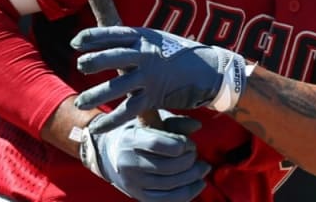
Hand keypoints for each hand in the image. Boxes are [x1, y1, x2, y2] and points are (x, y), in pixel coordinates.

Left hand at [71, 26, 248, 132]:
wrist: (209, 71)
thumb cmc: (180, 54)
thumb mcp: (157, 40)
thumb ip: (134, 42)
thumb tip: (107, 43)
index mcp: (145, 37)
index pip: (113, 34)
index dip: (93, 37)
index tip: (76, 42)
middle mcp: (146, 55)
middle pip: (113, 57)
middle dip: (94, 61)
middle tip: (79, 65)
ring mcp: (150, 77)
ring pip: (117, 87)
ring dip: (96, 95)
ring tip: (80, 103)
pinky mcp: (154, 97)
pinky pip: (128, 110)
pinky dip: (111, 120)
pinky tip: (97, 127)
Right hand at [79, 110, 208, 201]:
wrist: (112, 153)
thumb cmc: (140, 133)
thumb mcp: (153, 121)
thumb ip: (175, 123)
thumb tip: (198, 125)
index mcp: (130, 139)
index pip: (157, 143)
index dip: (181, 144)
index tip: (189, 143)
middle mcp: (128, 162)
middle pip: (167, 166)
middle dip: (189, 161)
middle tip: (196, 154)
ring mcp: (132, 182)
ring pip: (170, 185)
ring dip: (192, 177)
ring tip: (203, 168)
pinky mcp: (139, 196)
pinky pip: (167, 200)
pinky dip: (188, 193)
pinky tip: (198, 183)